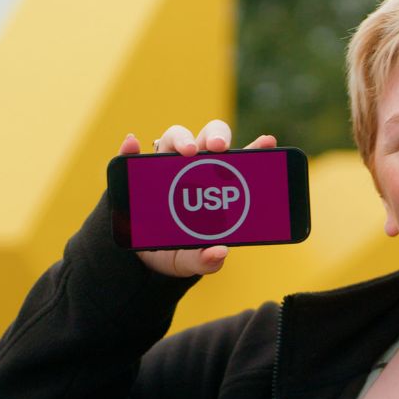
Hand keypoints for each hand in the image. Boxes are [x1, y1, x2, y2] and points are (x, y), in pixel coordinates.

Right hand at [118, 120, 278, 277]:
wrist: (141, 260)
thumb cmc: (176, 252)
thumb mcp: (191, 261)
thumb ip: (205, 261)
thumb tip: (219, 253)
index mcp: (217, 185)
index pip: (240, 159)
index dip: (256, 147)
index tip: (268, 142)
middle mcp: (194, 167)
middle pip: (208, 138)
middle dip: (216, 137)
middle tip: (218, 149)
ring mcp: (165, 166)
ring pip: (175, 138)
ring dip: (182, 139)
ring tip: (187, 151)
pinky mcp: (138, 173)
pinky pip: (131, 155)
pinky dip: (130, 148)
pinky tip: (132, 144)